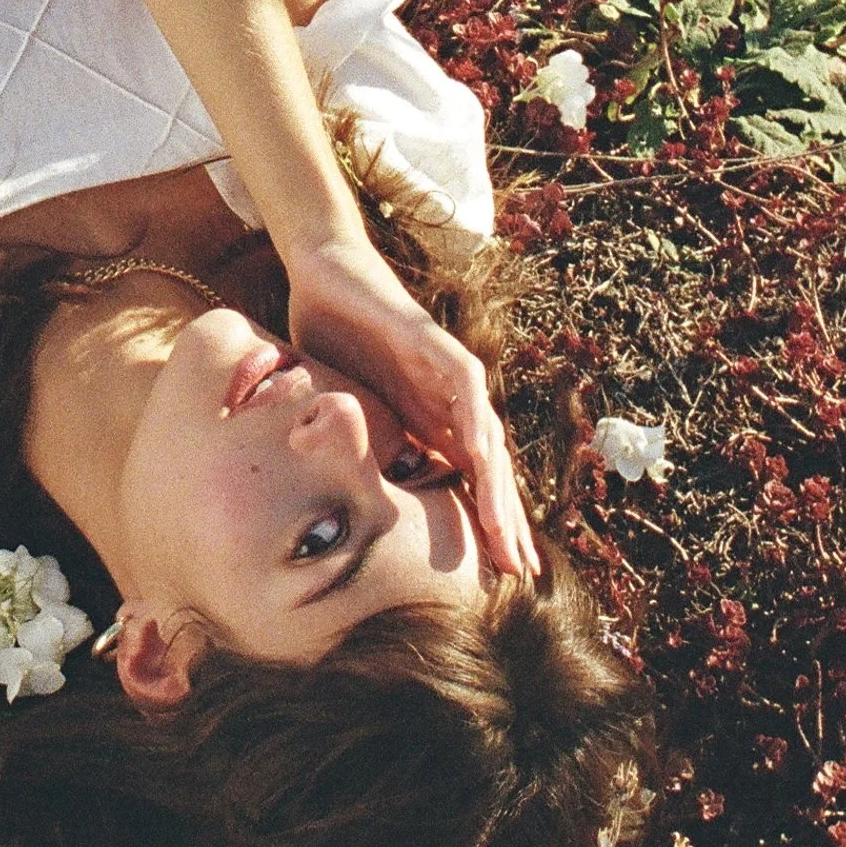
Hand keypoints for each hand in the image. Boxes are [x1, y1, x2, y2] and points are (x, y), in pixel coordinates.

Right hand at [283, 232, 539, 580]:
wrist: (325, 271)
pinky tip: (481, 456)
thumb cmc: (332, 335)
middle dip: (505, 522)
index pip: (466, 482)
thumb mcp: (343, 408)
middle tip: (520, 573)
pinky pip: (462, 384)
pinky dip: (473, 420)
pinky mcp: (430, 340)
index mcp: (428, 421)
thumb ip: (353, 444)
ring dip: (496, 485)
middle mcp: (446, 401)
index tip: (499, 575)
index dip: (484, 527)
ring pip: (483, 436)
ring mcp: (444, 370)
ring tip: (505, 533)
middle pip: (488, 470)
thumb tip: (335, 500)